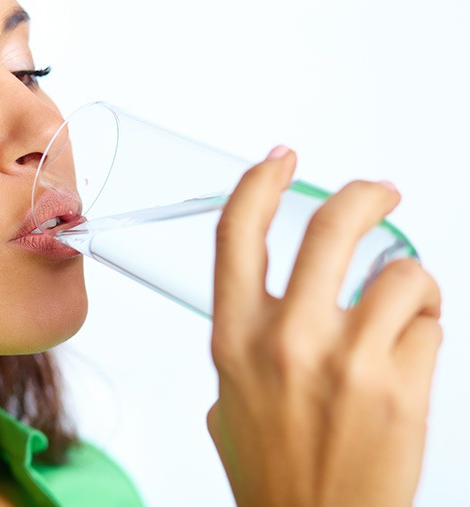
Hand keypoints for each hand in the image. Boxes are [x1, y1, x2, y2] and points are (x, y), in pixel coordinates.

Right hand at [207, 146, 441, 506]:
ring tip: (403, 302)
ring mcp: (346, 361)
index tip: (281, 160)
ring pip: (400, 271)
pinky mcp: (401, 387)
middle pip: (331, 225)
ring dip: (408, 278)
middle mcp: (286, 340)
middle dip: (365, 195)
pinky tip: (411, 351)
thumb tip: (267, 311)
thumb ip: (244, 348)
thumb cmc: (272, 471)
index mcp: (234, 340)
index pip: (237, 234)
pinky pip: (429, 323)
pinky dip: (426, 326)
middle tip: (381, 192)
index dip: (260, 182)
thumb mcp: (228, 401)